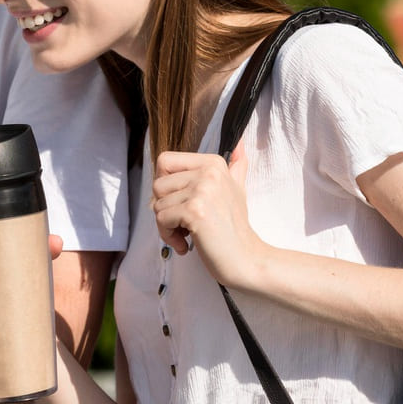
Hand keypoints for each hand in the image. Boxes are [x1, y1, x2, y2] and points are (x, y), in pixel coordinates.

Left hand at [150, 142, 266, 289]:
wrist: (245, 258)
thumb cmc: (235, 228)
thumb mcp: (237, 190)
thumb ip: (236, 167)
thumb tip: (240, 145)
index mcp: (213, 163)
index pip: (165, 161)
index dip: (166, 186)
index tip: (181, 202)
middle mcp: (208, 171)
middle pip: (157, 184)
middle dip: (164, 209)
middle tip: (183, 224)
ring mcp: (202, 190)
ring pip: (157, 204)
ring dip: (166, 226)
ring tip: (187, 234)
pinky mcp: (194, 211)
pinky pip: (161, 219)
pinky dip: (168, 236)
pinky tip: (186, 243)